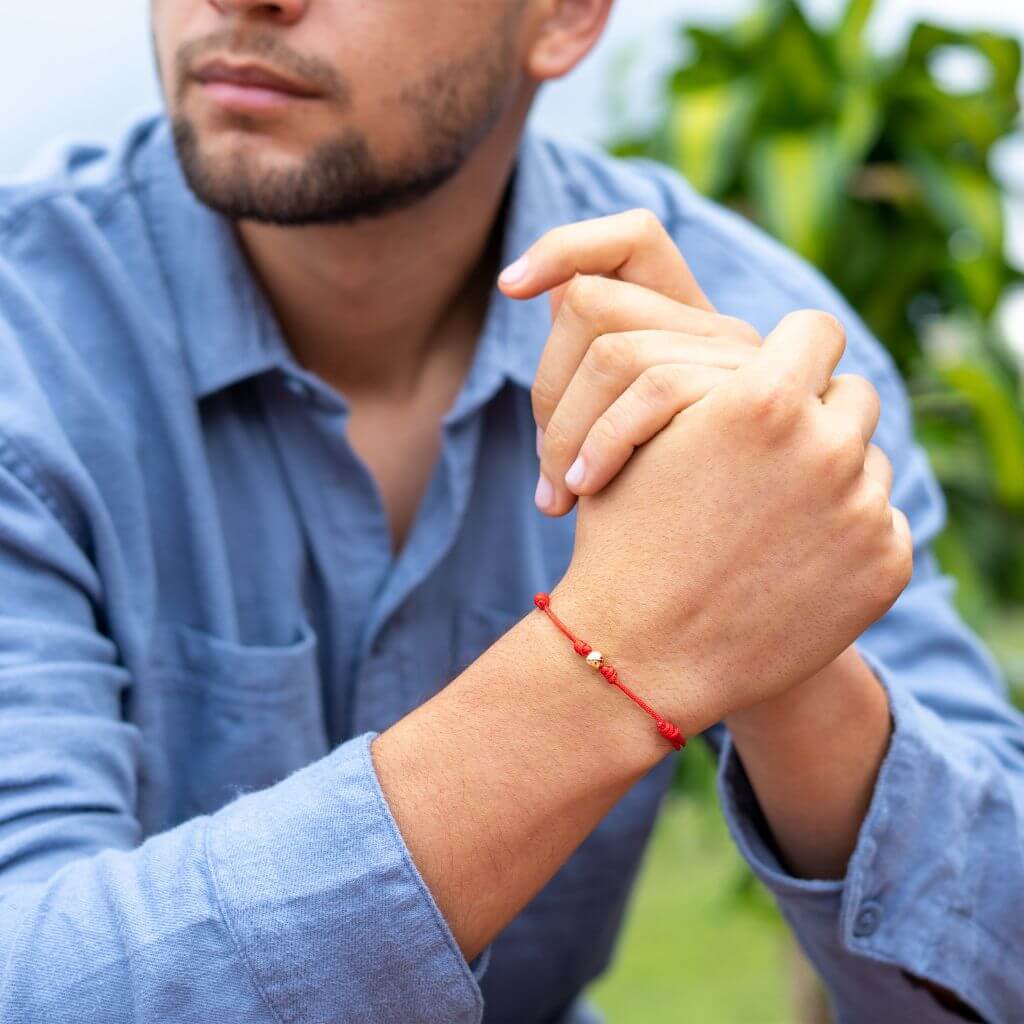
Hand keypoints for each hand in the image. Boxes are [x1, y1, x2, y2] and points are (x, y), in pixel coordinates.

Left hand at [498, 209, 760, 516]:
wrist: (741, 581)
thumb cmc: (671, 514)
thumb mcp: (627, 442)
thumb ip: (596, 361)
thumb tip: (556, 291)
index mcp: (690, 324)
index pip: (633, 237)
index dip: (565, 246)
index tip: (510, 287)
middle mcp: (720, 332)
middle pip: (593, 300)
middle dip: (544, 385)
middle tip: (548, 467)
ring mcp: (739, 365)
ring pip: (613, 348)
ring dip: (560, 429)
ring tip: (557, 495)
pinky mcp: (750, 405)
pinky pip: (651, 388)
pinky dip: (595, 442)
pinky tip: (581, 495)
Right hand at [549, 309, 912, 734]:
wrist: (640, 656)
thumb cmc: (623, 540)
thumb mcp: (644, 440)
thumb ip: (708, 384)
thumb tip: (759, 358)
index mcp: (763, 399)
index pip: (815, 331)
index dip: (792, 349)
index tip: (776, 373)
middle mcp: (828, 446)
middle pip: (852, 393)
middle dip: (817, 413)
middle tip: (772, 451)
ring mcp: (864, 510)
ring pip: (870, 458)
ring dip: (833, 472)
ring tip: (773, 513)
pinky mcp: (886, 566)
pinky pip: (882, 521)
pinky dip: (847, 533)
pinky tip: (791, 560)